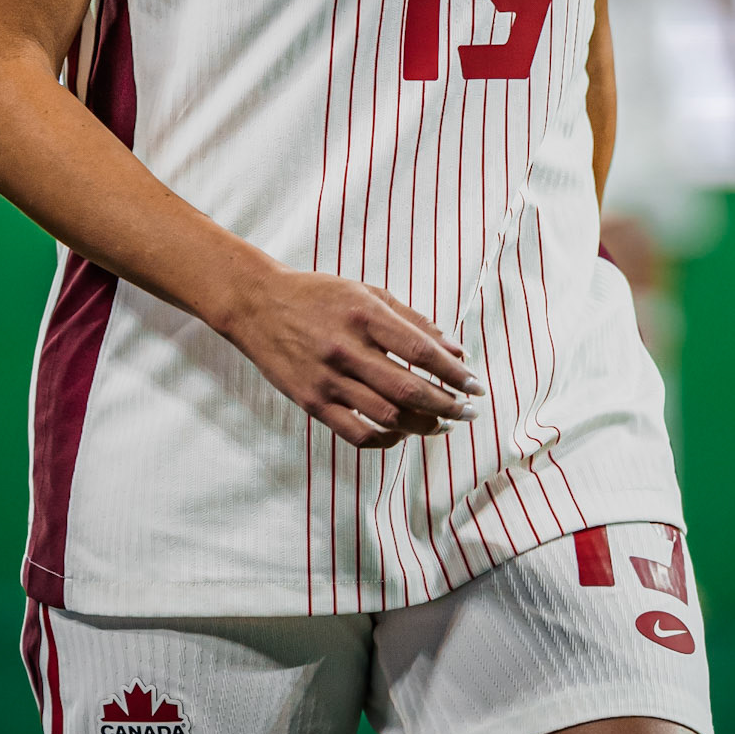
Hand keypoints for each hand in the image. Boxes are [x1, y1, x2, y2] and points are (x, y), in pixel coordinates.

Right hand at [214, 267, 484, 450]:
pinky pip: (356, 433)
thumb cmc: (319, 296)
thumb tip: (456, 349)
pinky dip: (386, 440)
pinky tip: (403, 434)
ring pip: (387, 417)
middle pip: (409, 390)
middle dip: (448, 405)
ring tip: (444, 424)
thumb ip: (412, 321)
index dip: (455, 373)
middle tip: (469, 412)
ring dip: (423, 426)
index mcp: (365, 316)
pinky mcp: (312, 403)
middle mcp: (346, 350)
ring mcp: (327, 380)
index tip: (477, 385)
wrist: (258, 305)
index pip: (422, 352)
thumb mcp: (367, 293)